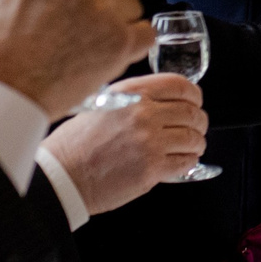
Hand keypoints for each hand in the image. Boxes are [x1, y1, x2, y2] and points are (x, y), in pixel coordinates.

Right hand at [42, 74, 207, 207]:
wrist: (62, 176)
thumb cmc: (75, 144)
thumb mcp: (102, 104)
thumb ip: (133, 100)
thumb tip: (162, 103)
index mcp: (131, 93)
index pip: (180, 85)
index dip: (194, 96)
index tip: (195, 102)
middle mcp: (143, 114)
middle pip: (192, 112)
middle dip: (198, 122)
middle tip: (195, 129)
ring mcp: (150, 141)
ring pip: (194, 138)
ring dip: (196, 143)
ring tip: (190, 147)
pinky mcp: (153, 168)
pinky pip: (186, 162)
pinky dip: (189, 162)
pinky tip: (181, 162)